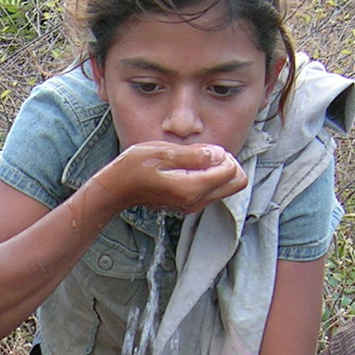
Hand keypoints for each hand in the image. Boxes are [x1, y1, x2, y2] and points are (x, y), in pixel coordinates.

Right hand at [92, 142, 247, 214]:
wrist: (117, 189)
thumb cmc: (135, 167)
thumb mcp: (163, 153)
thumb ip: (194, 154)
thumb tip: (219, 154)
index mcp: (192, 188)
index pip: (231, 171)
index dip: (223, 155)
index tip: (203, 150)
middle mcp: (197, 201)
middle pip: (237, 183)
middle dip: (228, 164)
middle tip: (206, 154)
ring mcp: (194, 205)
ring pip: (226, 187)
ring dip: (218, 170)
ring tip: (192, 160)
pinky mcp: (190, 204)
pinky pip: (213, 190)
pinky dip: (208, 177)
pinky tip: (188, 169)